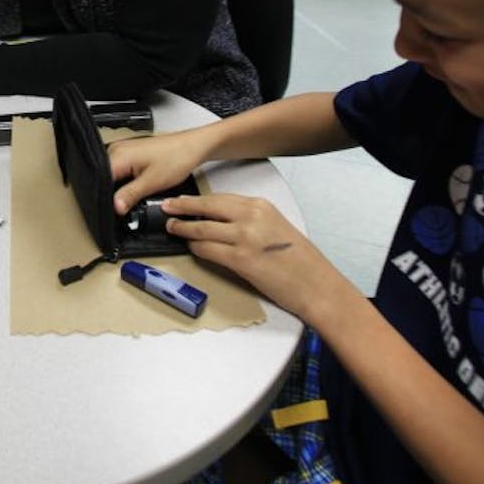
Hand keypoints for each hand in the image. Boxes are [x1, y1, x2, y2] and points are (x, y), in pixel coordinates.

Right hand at [108, 129, 210, 214]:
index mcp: (118, 155)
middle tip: (127, 205)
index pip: (100, 180)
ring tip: (136, 193)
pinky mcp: (129, 154)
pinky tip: (137, 187)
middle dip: (112, 194)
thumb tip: (115, 207)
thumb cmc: (177, 157)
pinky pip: (120, 170)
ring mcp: (123, 150)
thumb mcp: (152, 182)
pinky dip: (126, 182)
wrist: (192, 147)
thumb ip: (130, 195)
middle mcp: (117, 150)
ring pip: (111, 175)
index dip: (105, 198)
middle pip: (104, 178)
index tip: (114, 210)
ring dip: (120, 188)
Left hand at [161, 193, 354, 324]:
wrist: (316, 285)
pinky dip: (195, 248)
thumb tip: (221, 222)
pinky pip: (207, 250)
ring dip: (183, 228)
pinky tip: (190, 247)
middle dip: (182, 206)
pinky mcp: (240, 259)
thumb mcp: (276, 228)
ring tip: (172, 228)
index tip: (183, 200)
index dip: (197, 200)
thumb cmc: (300, 261)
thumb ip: (250, 220)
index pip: (220, 198)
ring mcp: (244, 237)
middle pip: (206, 207)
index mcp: (260, 206)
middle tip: (167, 207)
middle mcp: (251, 216)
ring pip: (202, 228)